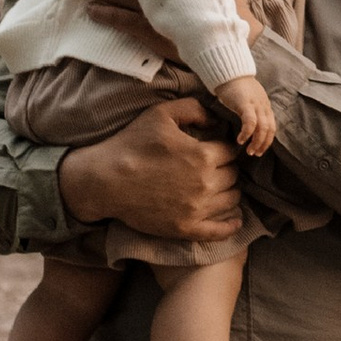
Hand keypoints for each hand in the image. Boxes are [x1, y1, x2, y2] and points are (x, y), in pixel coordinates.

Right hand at [58, 99, 241, 243]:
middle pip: (233, 176)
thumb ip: (194, 109)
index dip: (224, 148)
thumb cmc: (132, 143)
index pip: (231, 152)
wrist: (104, 180)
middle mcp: (205, 184)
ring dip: (228, 191)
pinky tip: (236, 221)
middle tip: (214, 167)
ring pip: (231, 200)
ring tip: (218, 187)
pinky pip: (219, 231)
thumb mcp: (161, 114)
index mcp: (203, 155)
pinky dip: (231, 226)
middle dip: (226, 169)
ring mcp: (196, 209)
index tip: (215, 149)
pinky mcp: (185, 229)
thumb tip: (217, 120)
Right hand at [218, 70, 276, 158]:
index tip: (260, 149)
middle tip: (255, 154)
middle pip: (270, 129)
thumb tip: (250, 124)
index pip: (272, 127)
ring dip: (257, 142)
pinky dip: (247, 133)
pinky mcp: (245, 104)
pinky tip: (240, 140)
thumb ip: (252, 110)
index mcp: (265, 106)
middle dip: (263, 144)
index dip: (267, 140)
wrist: (229, 72)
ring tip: (249, 151)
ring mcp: (256, 105)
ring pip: (262, 128)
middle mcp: (263, 106)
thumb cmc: (236, 87)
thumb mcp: (249, 100)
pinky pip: (250, 122)